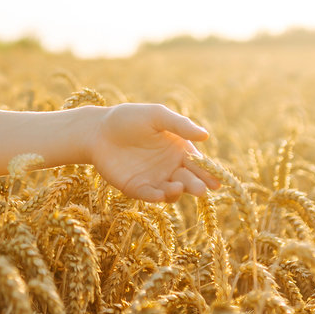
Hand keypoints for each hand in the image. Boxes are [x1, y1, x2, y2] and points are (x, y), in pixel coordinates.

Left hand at [85, 103, 219, 203]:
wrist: (97, 130)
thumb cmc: (129, 119)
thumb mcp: (156, 116)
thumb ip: (179, 125)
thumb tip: (206, 136)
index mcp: (179, 151)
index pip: (198, 165)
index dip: (208, 173)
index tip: (217, 181)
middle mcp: (170, 168)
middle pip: (188, 181)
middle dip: (196, 186)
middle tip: (201, 190)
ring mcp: (154, 180)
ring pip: (171, 192)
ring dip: (176, 192)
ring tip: (178, 187)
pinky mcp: (136, 188)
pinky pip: (149, 196)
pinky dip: (155, 197)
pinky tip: (159, 195)